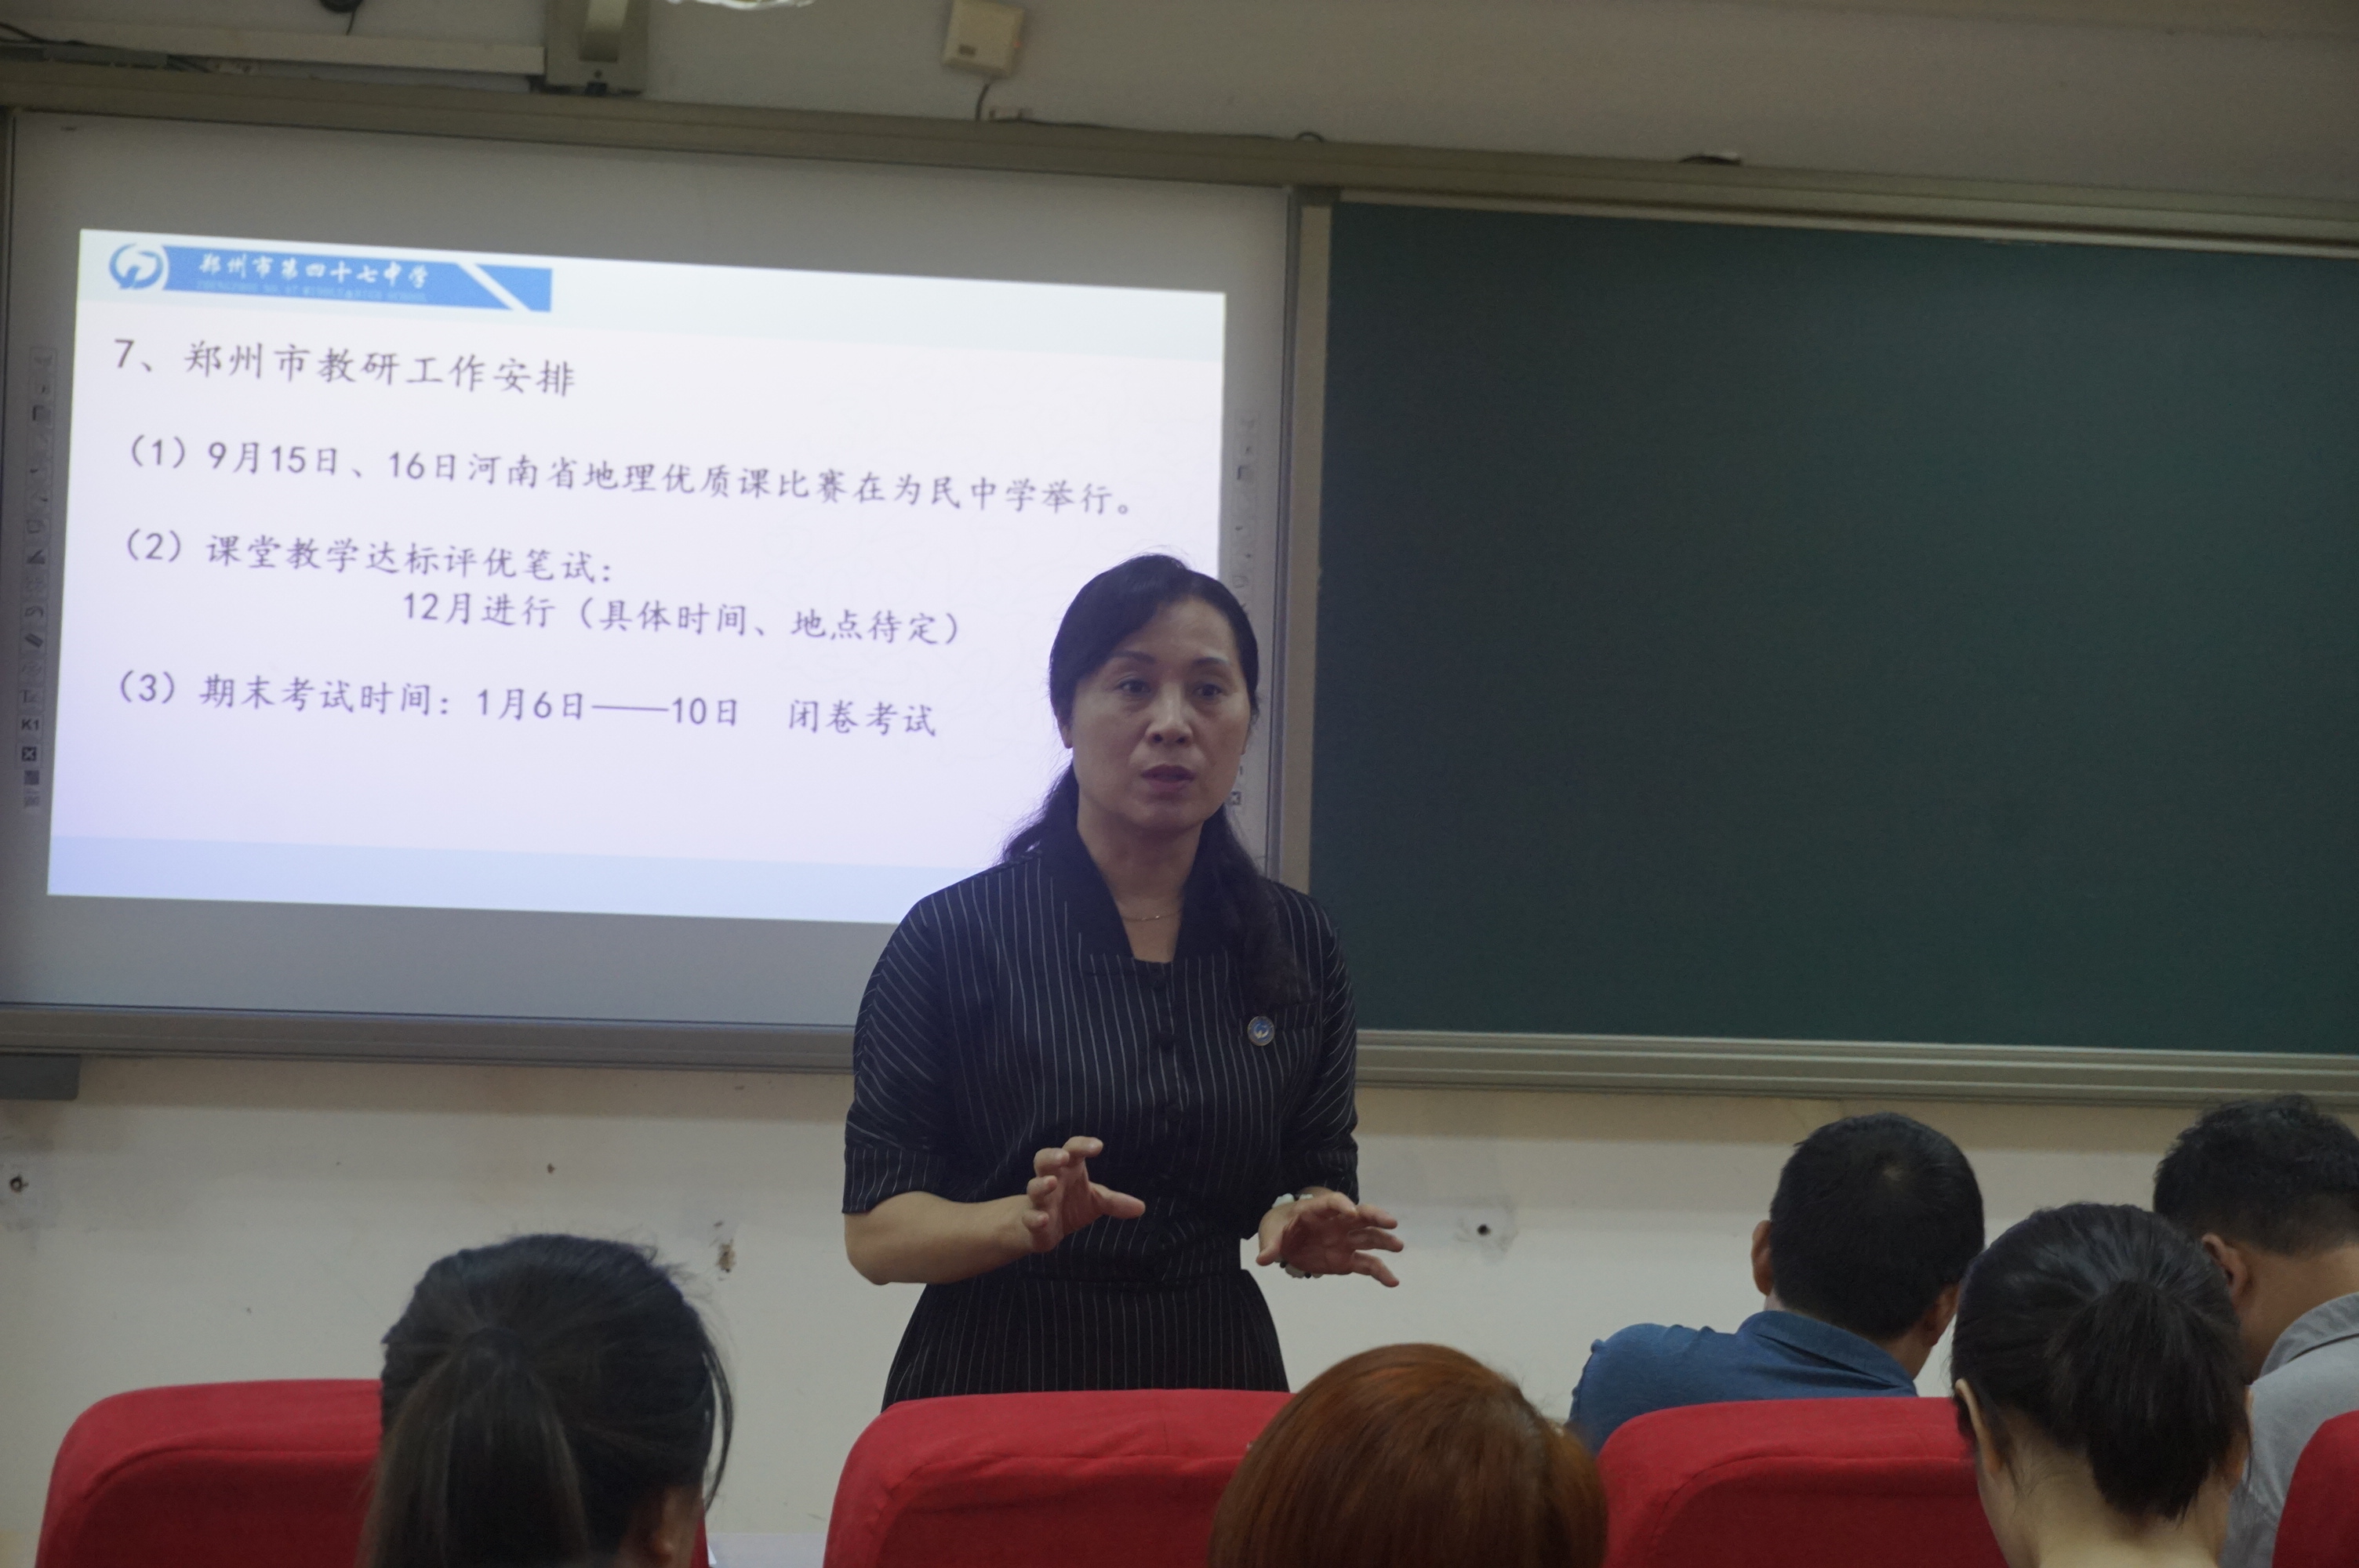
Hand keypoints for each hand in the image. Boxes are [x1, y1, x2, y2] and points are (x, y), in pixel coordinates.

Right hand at [1021, 1136, 1146, 1252]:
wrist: (1042, 1228)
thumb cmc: (1070, 1205)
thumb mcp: (1096, 1201)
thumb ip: (1115, 1202)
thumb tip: (1141, 1208)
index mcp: (1068, 1170)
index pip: (1072, 1149)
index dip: (1082, 1145)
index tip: (1098, 1147)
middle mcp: (1051, 1180)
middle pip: (1043, 1159)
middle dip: (1052, 1156)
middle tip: (1064, 1157)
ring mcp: (1039, 1200)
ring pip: (1034, 1187)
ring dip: (1041, 1184)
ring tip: (1051, 1182)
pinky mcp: (1031, 1221)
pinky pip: (1029, 1217)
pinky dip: (1034, 1217)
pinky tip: (1044, 1219)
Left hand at [1255, 1190, 1403, 1285]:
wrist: (1285, 1238)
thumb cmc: (1279, 1226)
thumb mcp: (1270, 1232)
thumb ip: (1270, 1244)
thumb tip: (1262, 1258)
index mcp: (1317, 1210)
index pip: (1333, 1202)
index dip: (1342, 1205)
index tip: (1351, 1212)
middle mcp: (1337, 1223)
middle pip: (1360, 1216)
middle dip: (1376, 1217)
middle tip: (1391, 1222)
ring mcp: (1344, 1240)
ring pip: (1369, 1238)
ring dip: (1384, 1241)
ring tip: (1398, 1246)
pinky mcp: (1346, 1260)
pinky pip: (1367, 1265)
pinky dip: (1380, 1273)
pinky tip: (1393, 1282)